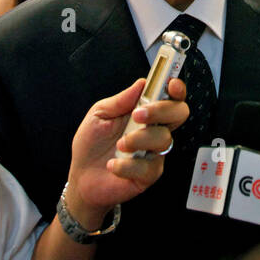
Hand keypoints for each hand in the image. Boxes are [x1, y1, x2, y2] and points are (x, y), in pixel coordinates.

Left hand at [65, 77, 188, 223]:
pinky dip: (127, 165)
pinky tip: (113, 164)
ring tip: (119, 145)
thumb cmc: (91, 144)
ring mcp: (154, 153)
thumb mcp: (99, 115)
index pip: (170, 98)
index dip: (177, 89)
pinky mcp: (149, 175)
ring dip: (139, 139)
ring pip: (164, 139)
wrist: (80, 176)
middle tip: (138, 115)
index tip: (170, 84)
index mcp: (145, 113)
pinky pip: (148, 167)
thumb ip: (121, 100)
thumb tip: (141, 83)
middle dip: (161, 110)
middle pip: (179, 113)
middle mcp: (154, 131)